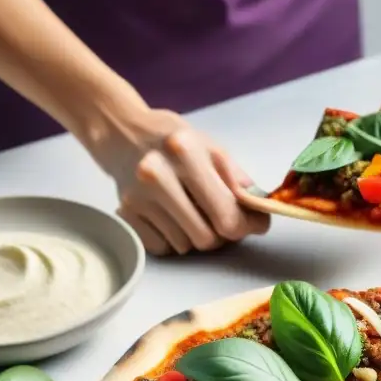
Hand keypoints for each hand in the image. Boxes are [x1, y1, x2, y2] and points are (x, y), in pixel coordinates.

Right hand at [90, 108, 268, 255]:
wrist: (120, 132)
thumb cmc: (173, 141)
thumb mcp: (210, 147)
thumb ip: (238, 179)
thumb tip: (259, 210)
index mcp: (185, 152)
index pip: (226, 214)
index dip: (248, 226)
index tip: (257, 224)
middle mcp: (157, 175)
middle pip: (207, 239)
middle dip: (222, 235)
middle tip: (223, 219)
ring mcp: (137, 197)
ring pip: (186, 246)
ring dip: (196, 235)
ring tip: (192, 210)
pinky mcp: (125, 213)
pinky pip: (163, 248)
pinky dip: (172, 238)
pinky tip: (170, 215)